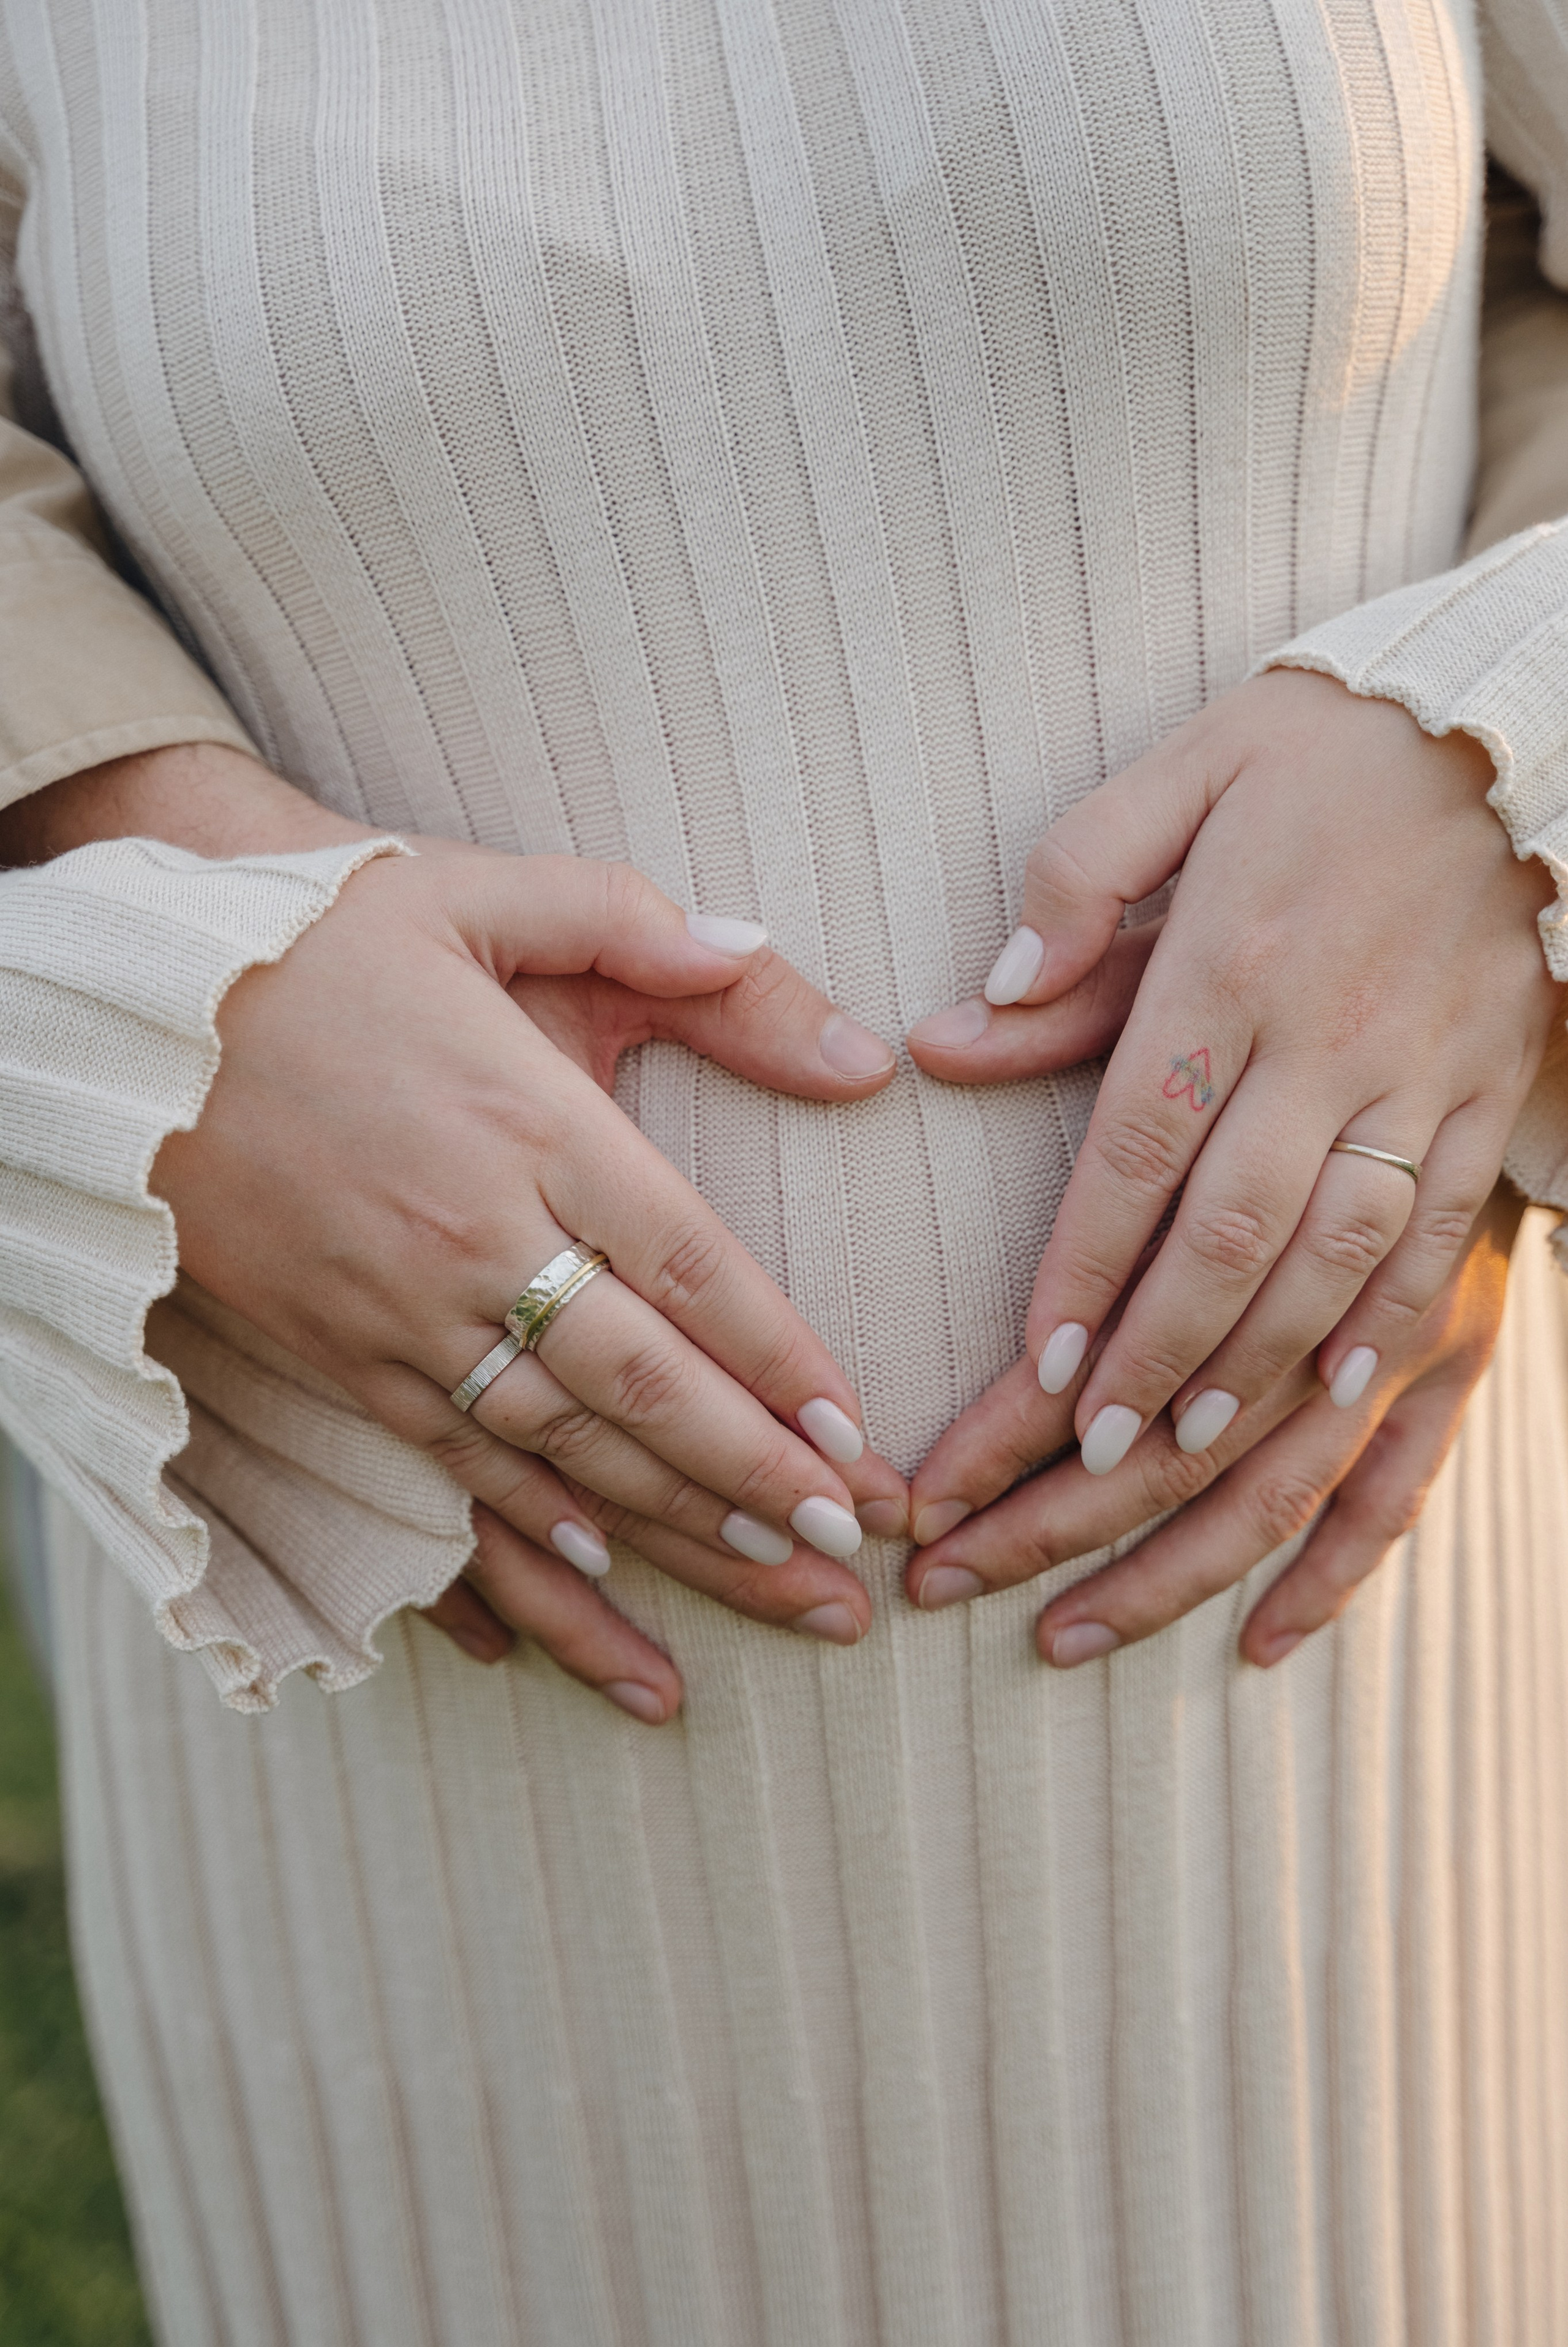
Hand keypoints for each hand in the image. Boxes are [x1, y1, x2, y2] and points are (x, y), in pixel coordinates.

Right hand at [66, 756, 910, 1721]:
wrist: (131, 1008)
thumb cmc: (323, 937)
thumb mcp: (486, 893)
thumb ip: (652, 933)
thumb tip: (836, 1027)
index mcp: (523, 1117)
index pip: (686, 1261)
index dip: (780, 1359)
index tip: (857, 1435)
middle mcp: (468, 1232)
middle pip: (638, 1383)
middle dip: (753, 1476)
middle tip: (849, 1544)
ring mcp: (393, 1309)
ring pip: (557, 1449)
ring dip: (675, 1529)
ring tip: (777, 1587)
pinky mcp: (332, 1353)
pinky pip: (448, 1468)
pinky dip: (530, 1536)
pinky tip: (604, 1586)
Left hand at [909, 669, 1561, 1488]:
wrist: (1518, 720)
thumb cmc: (1324, 749)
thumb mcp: (1182, 772)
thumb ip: (1074, 888)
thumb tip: (966, 1018)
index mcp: (1233, 957)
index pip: (1139, 1147)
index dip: (1082, 1267)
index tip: (1031, 1367)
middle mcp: (1330, 1034)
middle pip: (1231, 1231)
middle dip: (1156, 1355)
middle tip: (1089, 1456)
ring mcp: (1424, 1073)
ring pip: (1336, 1255)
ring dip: (1258, 1366)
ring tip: (1182, 1447)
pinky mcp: (1492, 1091)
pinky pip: (1442, 1232)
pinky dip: (1384, 1324)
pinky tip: (1333, 1399)